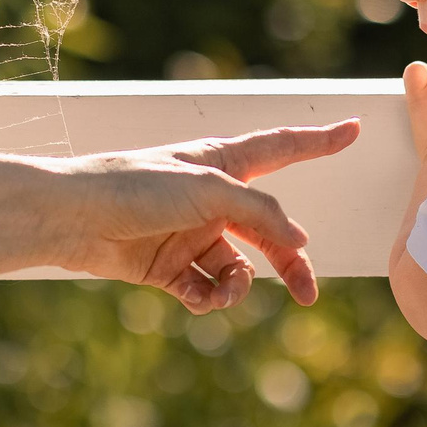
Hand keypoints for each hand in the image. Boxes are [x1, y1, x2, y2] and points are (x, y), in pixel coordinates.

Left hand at [51, 121, 356, 310]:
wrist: (72, 217)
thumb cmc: (136, 186)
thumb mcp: (208, 189)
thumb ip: (260, 212)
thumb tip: (298, 242)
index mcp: (222, 164)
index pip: (282, 149)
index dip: (318, 141)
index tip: (353, 129)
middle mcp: (211, 199)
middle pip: (269, 231)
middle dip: (290, 263)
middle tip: (307, 294)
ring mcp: (190, 234)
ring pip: (237, 268)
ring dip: (237, 286)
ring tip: (222, 292)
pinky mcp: (167, 268)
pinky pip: (203, 289)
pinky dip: (205, 298)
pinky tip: (196, 298)